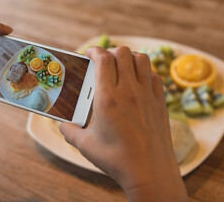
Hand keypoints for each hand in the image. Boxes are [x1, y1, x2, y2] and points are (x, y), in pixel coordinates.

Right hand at [59, 47, 187, 200]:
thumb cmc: (117, 159)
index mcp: (108, 98)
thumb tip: (62, 126)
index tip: (89, 53)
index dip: (94, 50)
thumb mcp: (85, 145)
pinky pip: (154, 76)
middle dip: (110, 51)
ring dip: (130, 57)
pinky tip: (139, 81)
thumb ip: (69, 132)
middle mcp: (129, 91)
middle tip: (103, 60)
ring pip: (142, 59)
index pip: (103, 58)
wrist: (150, 172)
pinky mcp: (160, 102)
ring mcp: (147, 95)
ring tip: (122, 65)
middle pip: (122, 53)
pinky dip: (145, 71)